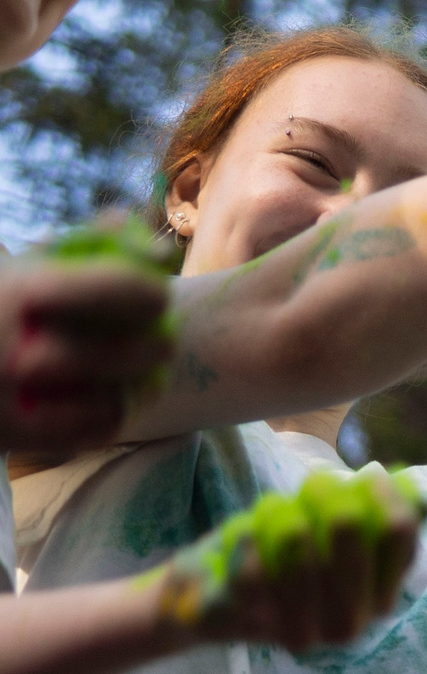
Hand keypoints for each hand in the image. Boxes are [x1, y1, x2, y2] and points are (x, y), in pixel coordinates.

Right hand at [0, 252, 173, 453]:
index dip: (150, 292)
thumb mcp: (20, 269)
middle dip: (155, 345)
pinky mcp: (18, 434)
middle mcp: (19, 349)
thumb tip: (145, 239)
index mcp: (21, 294)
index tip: (157, 296)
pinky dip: (109, 413)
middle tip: (162, 344)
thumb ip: (80, 247)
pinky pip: (93, 429)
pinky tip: (106, 399)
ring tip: (136, 373)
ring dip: (135, 384)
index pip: (120, 288)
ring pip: (115, 396)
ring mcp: (17, 398)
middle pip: (128, 351)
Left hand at [156, 465, 421, 651]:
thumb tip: (420, 500)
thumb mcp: (333, 538)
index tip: (368, 472)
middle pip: (348, 527)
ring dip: (278, 512)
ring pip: (296, 539)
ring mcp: (297, 628)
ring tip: (271, 512)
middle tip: (311, 486)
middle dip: (324, 491)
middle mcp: (347, 623)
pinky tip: (246, 536)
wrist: (207, 598)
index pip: (399, 535)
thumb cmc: (281, 560)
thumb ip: (376, 520)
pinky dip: (245, 536)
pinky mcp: (241, 621)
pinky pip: (249, 564)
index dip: (384, 492)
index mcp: (379, 600)